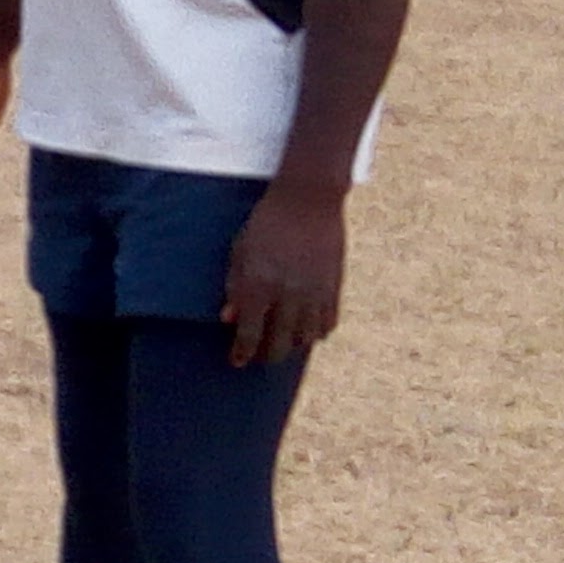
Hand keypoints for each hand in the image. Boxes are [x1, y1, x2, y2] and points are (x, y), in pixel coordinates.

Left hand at [220, 183, 344, 365]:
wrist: (308, 200)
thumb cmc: (266, 223)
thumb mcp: (240, 252)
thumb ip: (235, 287)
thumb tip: (229, 319)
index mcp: (259, 285)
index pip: (249, 334)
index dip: (242, 353)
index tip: (237, 361)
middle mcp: (287, 295)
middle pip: (279, 344)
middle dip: (266, 355)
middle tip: (258, 355)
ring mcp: (314, 293)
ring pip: (305, 339)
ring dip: (292, 345)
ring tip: (282, 341)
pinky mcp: (334, 288)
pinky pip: (327, 324)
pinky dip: (316, 332)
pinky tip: (306, 330)